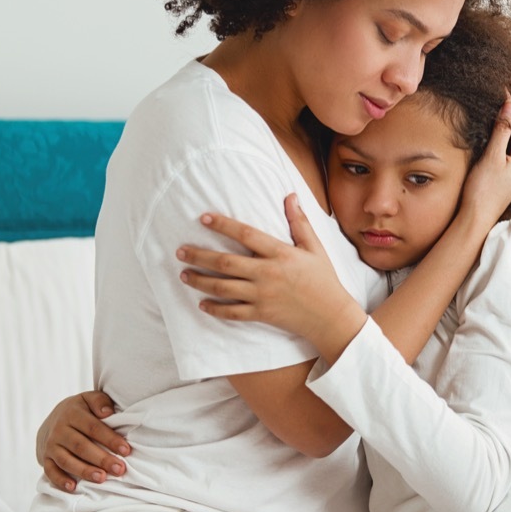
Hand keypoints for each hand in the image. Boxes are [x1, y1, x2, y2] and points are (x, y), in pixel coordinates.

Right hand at [36, 391, 128, 491]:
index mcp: (73, 413)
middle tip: (119, 469)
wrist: (52, 418)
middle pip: (81, 446)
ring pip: (67, 461)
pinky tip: (73, 487)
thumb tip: (108, 412)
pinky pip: (50, 471)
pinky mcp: (45, 458)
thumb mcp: (90, 398)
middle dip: (101, 459)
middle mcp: (59, 430)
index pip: (93, 428)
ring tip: (102, 478)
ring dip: (84, 471)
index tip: (126, 450)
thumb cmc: (81, 409)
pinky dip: (60, 480)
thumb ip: (100, 401)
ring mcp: (51, 445)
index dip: (110, 439)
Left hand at [179, 195, 364, 352]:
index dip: (223, 225)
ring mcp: (262, 296)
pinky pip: (231, 312)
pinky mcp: (261, 314)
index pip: (246, 235)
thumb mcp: (315, 248)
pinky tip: (202, 303)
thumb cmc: (323, 279)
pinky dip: (214, 309)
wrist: (330, 316)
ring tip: (184, 274)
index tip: (204, 217)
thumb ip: (299, 222)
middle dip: (199, 256)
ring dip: (200, 280)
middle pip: (225, 263)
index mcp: (280, 254)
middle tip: (180, 251)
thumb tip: (290, 196)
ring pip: (223, 288)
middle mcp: (267, 274)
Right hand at [459, 95, 510, 228]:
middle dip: (507, 113)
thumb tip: (509, 107)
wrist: (476, 218)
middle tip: (494, 94)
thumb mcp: (492, 156)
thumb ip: (502, 130)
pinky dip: (498, 137)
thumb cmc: (484, 191)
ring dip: (501, 125)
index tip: (501, 88)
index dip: (510, 105)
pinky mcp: (508, 173)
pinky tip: (488, 130)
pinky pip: (505, 148)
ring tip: (490, 107)